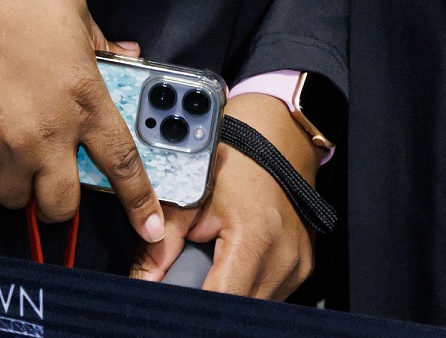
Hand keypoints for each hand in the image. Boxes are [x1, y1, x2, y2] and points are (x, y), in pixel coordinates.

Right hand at [0, 0, 165, 246]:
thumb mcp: (70, 7)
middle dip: (54, 202)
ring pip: (12, 199)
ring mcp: (7, 146)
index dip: (139, 200)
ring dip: (7, 184)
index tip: (149, 230)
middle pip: (61, 204)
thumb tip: (126, 55)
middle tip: (42, 180)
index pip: (122, 162)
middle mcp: (50, 134)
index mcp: (85, 98)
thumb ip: (100, 41)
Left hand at [132, 92, 314, 298]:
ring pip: (255, 307)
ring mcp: (298, 266)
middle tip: (188, 280)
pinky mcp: (304, 267)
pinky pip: (271, 295)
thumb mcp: (190, 194)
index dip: (193, 307)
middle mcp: (284, 258)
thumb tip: (140, 283)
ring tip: (215, 266)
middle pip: (238, 309)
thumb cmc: (235, 158)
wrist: (277, 135)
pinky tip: (235, 263)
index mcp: (256, 239)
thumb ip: (160, 244)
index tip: (173, 304)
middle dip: (208, 301)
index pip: (221, 301)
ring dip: (231, 296)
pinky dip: (248, 287)